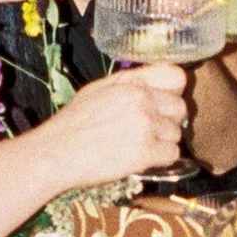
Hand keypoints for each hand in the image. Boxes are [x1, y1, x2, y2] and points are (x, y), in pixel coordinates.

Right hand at [44, 60, 184, 185]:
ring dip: (163, 142)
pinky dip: (160, 159)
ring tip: (139, 146)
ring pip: (176, 133)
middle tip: (150, 131)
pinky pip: (172, 154)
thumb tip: (153, 87)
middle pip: (180, 108)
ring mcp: (145, 125)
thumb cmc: (72, 124)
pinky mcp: (146, 152)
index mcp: (131, 82)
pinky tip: (141, 159)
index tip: (164, 103)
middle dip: (168, 120)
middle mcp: (142, 99)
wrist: (56, 153)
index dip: (174, 91)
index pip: (177, 77)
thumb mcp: (98, 90)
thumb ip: (129, 85)